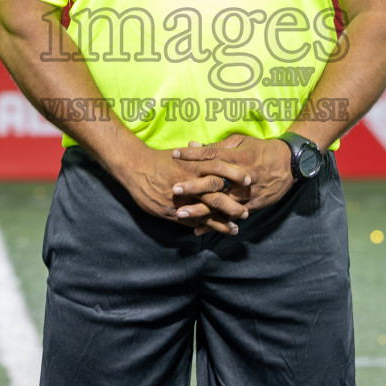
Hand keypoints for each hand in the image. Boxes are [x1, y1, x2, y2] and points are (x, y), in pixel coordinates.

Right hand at [106, 143, 240, 235]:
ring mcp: (181, 199)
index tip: (250, 181)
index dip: (235, 175)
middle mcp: (190, 182)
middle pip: (216, 195)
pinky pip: (191, 221)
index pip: (220, 168)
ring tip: (234, 230)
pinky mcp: (171, 211)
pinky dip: (203, 227)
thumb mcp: (182, 154)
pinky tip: (212, 232)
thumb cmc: (160, 159)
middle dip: (232, 206)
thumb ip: (199, 155)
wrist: (135, 166)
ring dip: (221, 222)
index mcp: (194, 165)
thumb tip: (214, 153)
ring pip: (206, 213)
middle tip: (246, 213)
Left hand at [170, 134, 293, 229]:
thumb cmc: (262, 149)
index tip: (174, 154)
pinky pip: (231, 216)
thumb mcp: (241, 142)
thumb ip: (217, 146)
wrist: (290, 163)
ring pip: (221, 203)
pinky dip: (215, 224)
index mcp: (237, 156)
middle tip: (175, 189)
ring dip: (200, 210)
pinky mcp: (251, 205)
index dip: (193, 155)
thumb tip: (192, 145)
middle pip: (215, 181)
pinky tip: (198, 231)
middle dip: (194, 186)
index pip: (211, 154)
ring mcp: (246, 193)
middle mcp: (240, 175)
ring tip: (181, 214)